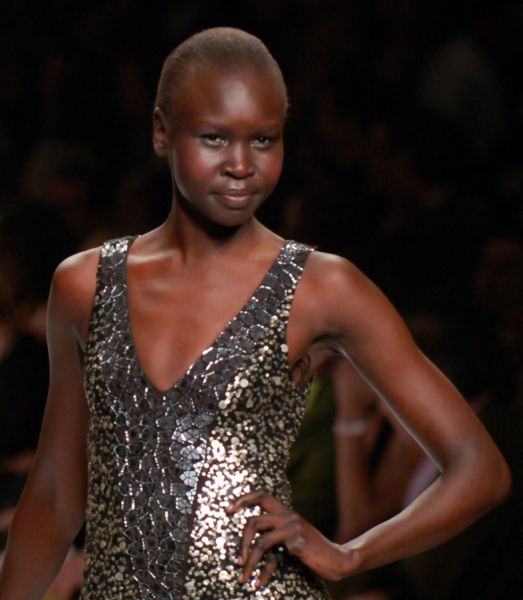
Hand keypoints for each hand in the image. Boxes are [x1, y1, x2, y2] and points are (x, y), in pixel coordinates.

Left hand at [226, 490, 357, 587]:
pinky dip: (264, 572)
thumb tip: (251, 544)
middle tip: (237, 561)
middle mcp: (288, 516)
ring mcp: (293, 528)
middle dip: (241, 542)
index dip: (242, 499)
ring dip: (249, 561)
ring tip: (243, 577)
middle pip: (253, 521)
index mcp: (286, 512)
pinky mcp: (298, 542)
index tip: (228, 510)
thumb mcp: (292, 538)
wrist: (339, 560)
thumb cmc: (312, 551)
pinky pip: (273, 557)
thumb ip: (276, 533)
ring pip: (260, 541)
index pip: (261, 495)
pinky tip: (261, 582)